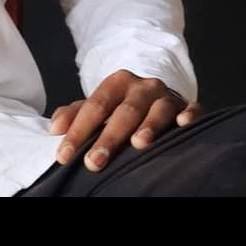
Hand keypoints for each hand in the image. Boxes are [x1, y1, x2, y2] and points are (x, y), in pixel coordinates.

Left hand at [48, 69, 202, 171]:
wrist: (156, 97)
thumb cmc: (121, 107)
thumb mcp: (98, 106)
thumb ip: (75, 114)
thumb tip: (53, 129)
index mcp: (116, 83)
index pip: (94, 107)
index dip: (78, 131)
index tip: (63, 156)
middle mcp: (142, 86)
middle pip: (124, 111)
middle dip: (109, 138)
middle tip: (94, 163)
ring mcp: (166, 96)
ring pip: (158, 109)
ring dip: (149, 125)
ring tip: (139, 144)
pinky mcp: (187, 106)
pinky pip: (191, 109)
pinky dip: (189, 115)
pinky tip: (183, 125)